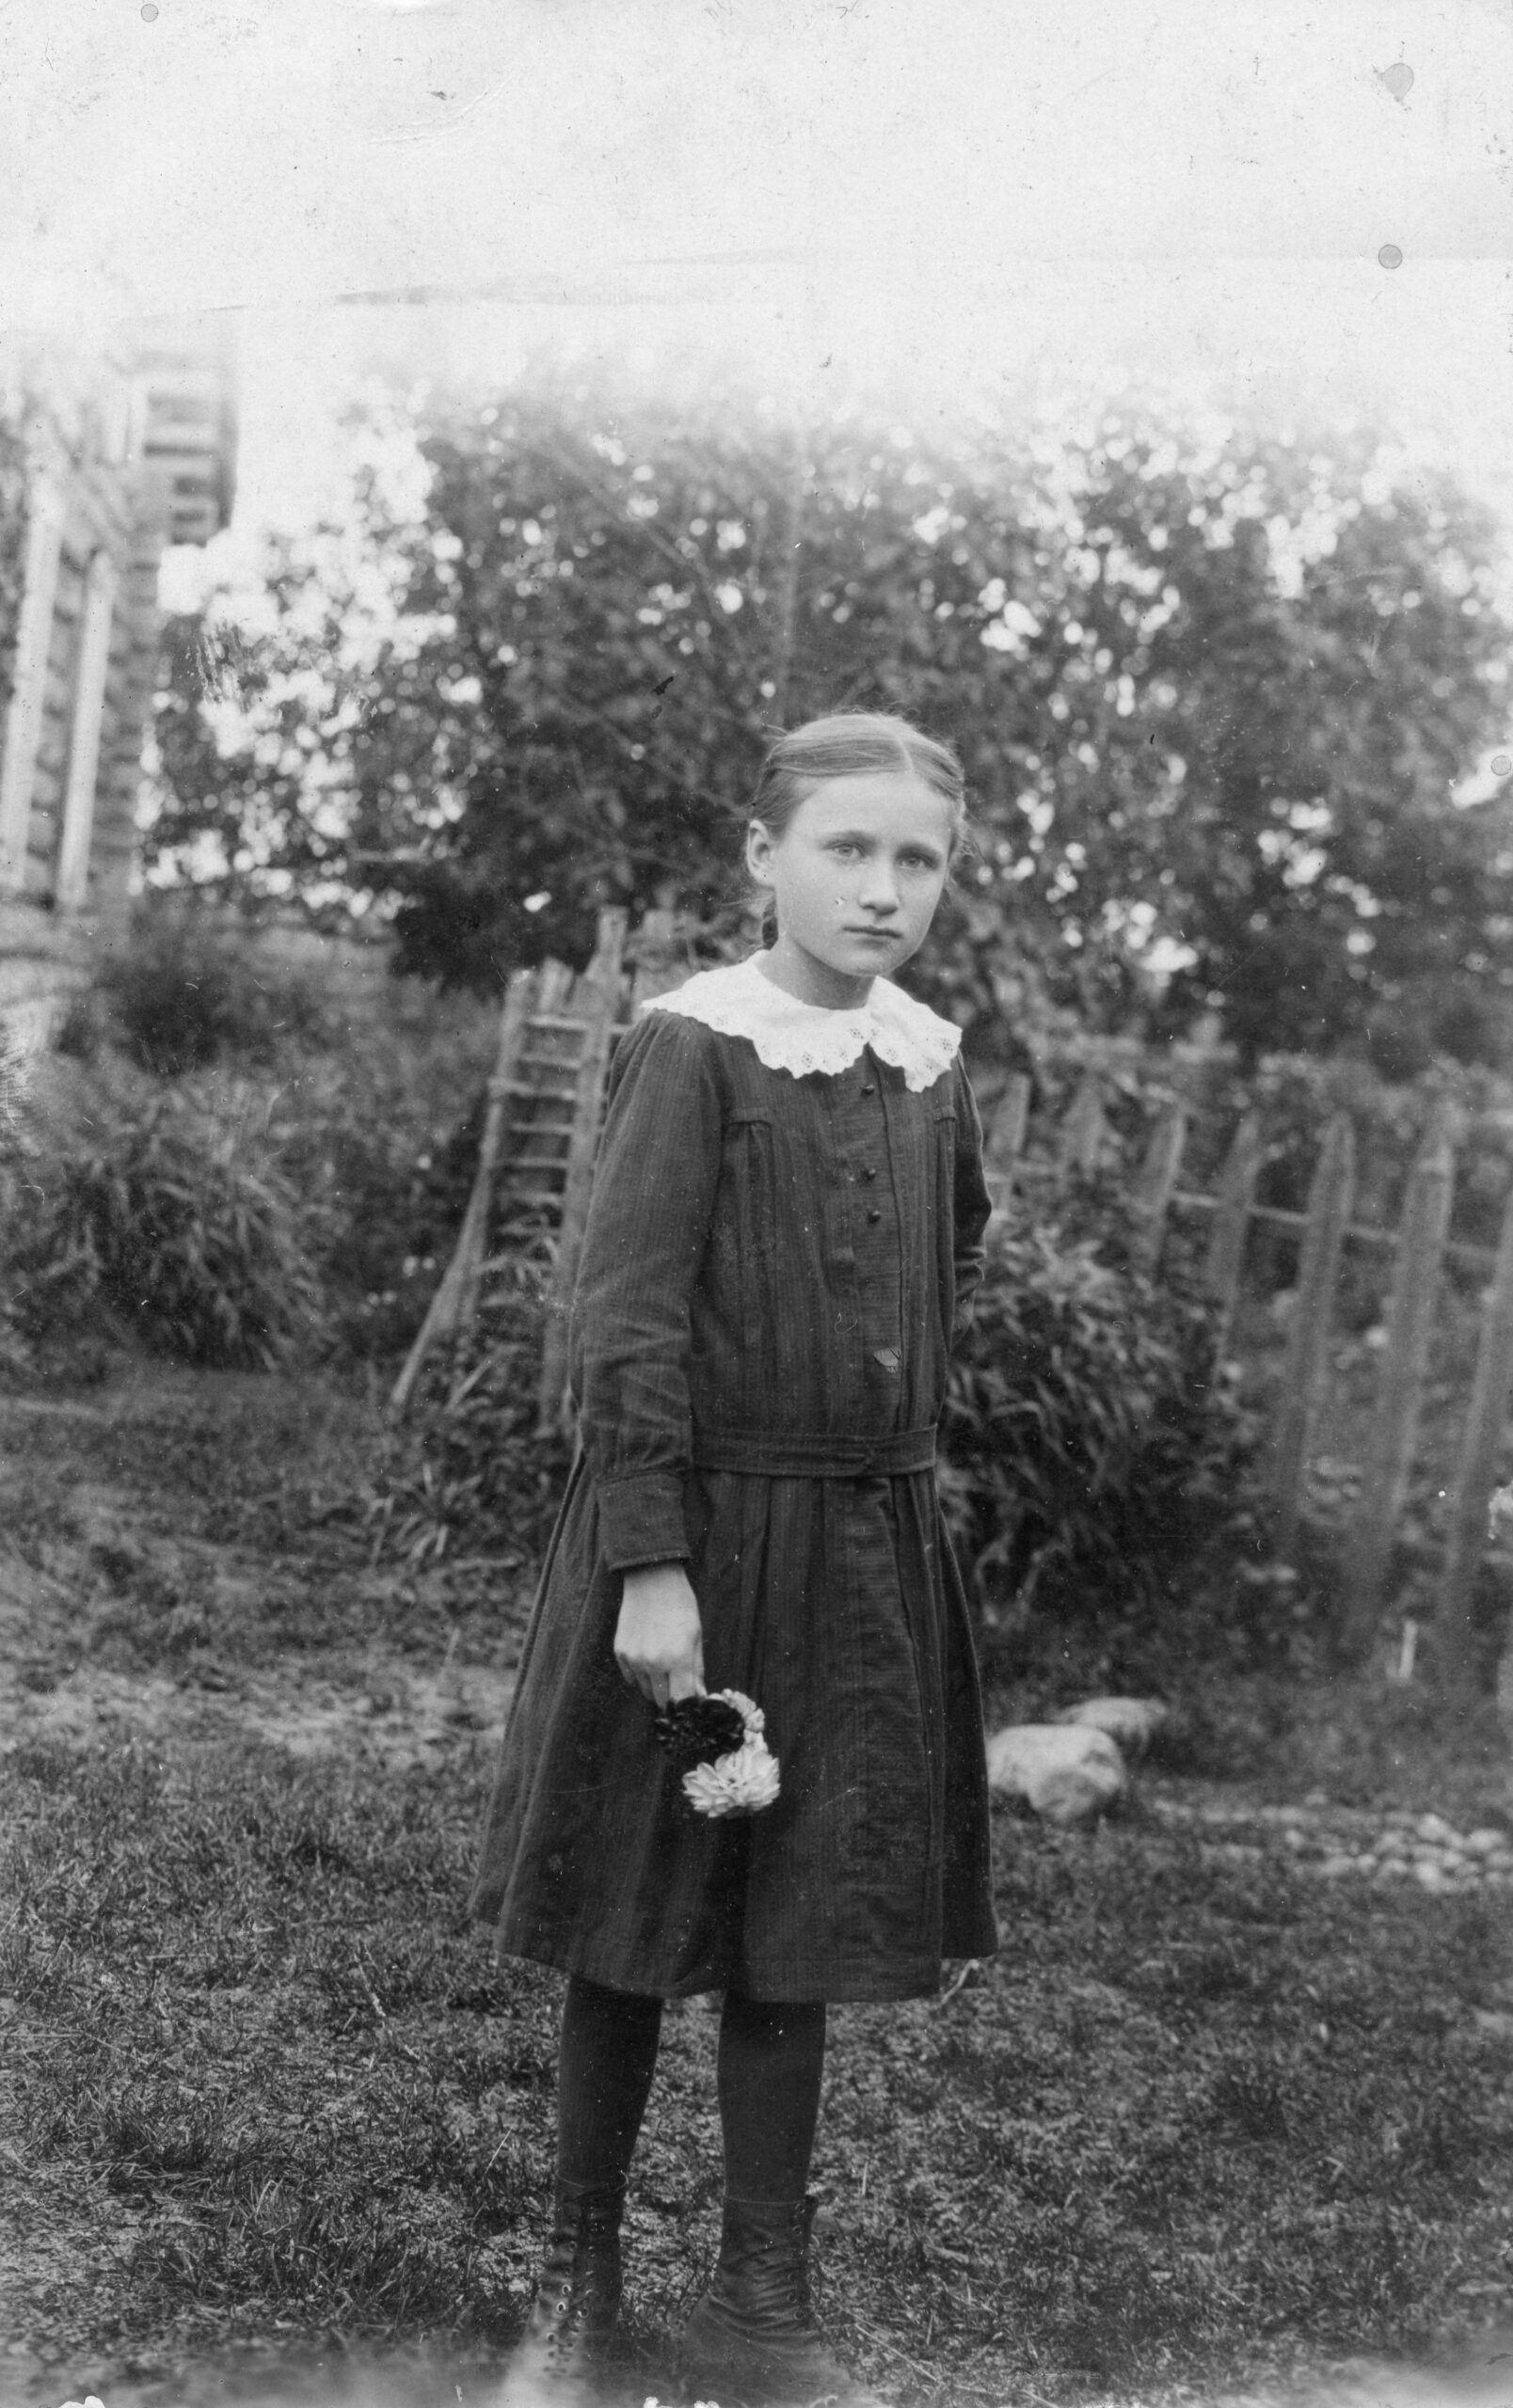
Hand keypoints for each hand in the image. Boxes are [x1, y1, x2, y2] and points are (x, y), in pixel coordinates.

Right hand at [614, 1563, 704, 1706]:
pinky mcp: (620, 1653)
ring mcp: (634, 1659)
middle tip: (677, 1682)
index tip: (690, 1703)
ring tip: (663, 1664)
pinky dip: (640, 1675)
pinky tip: (648, 1657)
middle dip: (672, 1697)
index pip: (681, 1702)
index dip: (687, 1706)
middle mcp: (654, 1664)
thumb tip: (699, 1695)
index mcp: (678, 1660)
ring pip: (645, 1691)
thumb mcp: (696, 1636)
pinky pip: (630, 1678)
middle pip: (662, 1701)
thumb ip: (696, 1669)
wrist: (651, 1579)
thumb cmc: (680, 1604)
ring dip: (656, 1686)